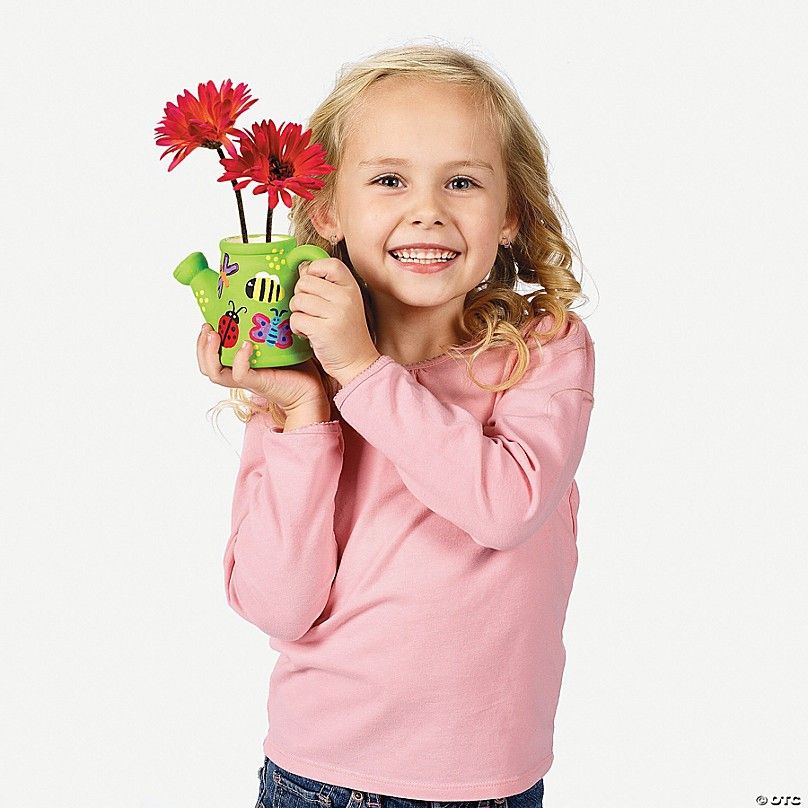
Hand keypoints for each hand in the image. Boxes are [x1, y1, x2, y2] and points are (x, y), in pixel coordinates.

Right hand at [196, 323, 327, 412]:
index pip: (210, 356)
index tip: (208, 320)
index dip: (203, 341)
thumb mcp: (276, 340)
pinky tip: (246, 345)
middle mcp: (239, 372)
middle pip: (206, 365)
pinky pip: (240, 374)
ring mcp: (247, 379)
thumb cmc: (296, 364)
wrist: (311, 387)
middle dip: (201, 345)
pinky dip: (240, 360)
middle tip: (207, 327)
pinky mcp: (258, 384)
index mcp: (239, 362)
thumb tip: (264, 296)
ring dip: (209, 353)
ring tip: (215, 335)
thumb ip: (265, 325)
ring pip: (214, 373)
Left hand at [288, 258, 380, 385]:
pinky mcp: (324, 330)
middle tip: (311, 310)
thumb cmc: (347, 332)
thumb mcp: (345, 303)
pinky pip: (296, 319)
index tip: (313, 286)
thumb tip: (302, 268)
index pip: (327, 264)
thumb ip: (327, 285)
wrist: (358, 362)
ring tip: (310, 322)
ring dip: (297, 312)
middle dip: (301, 295)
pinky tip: (308, 334)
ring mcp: (336, 314)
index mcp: (351, 287)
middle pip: (305, 282)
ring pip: (297, 300)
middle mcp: (345, 297)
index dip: (313, 271)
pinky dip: (297, 328)